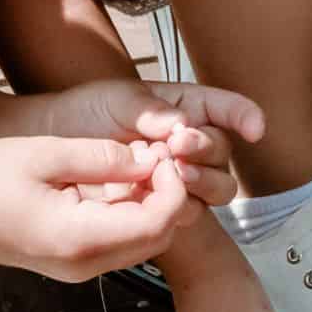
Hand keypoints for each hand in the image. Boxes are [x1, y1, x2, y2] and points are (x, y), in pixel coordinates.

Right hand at [0, 135, 204, 283]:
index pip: (158, 222)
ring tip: (139, 161)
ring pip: (142, 240)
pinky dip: (131, 212)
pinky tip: (118, 179)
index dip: (174, 185)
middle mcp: (84, 264)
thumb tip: (149, 157)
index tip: (164, 151)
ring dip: (152, 203)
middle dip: (170, 195)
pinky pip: (118, 240)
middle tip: (158, 153)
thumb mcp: (43, 154)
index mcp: (79, 239)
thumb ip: (102, 157)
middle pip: (158, 236)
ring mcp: (77, 267)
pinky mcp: (70, 261)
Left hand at [35, 79, 264, 207]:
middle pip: (224, 152)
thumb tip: (182, 125)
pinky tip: (158, 195)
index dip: (245, 116)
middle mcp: (190, 145)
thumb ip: (151, 110)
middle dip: (208, 149)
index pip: (227, 110)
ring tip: (173, 172)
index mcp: (186, 109)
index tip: (255, 128)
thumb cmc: (87, 113)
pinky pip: (190, 211)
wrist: (56, 145)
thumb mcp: (117, 99)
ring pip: (218, 187)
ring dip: (202, 180)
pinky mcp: (165, 205)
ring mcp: (181, 177)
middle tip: (178, 145)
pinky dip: (181, 204)